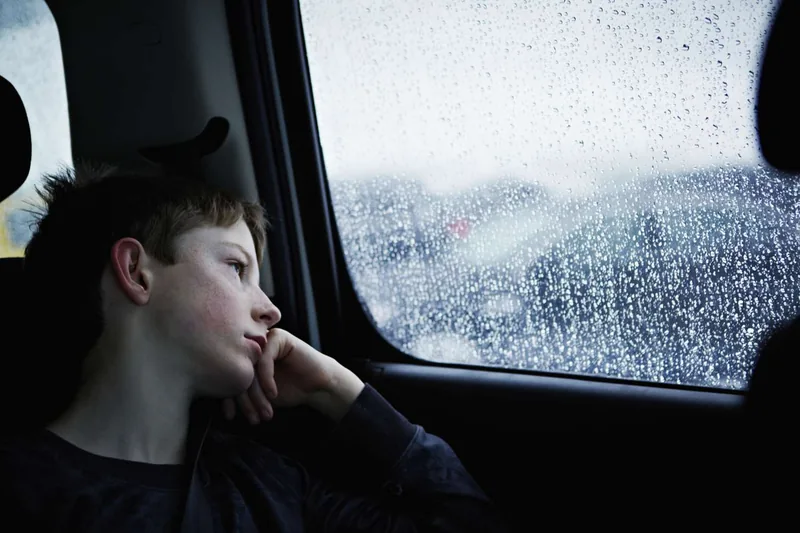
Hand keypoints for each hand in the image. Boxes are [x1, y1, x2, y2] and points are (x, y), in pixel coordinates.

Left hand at [222, 329, 364, 423]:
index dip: (227, 396)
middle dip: (244, 399)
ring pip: (249, 367)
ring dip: (256, 394)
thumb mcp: (258, 394)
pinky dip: (266, 379)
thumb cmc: (288, 390)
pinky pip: (264, 360)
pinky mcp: (278, 337)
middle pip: (237, 371)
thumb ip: (240, 391)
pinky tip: (273, 394)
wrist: (317, 386)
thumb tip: (215, 398)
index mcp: (243, 357)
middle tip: (251, 418)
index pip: (227, 375)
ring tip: (263, 412)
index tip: (229, 415)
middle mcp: (251, 345)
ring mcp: (264, 339)